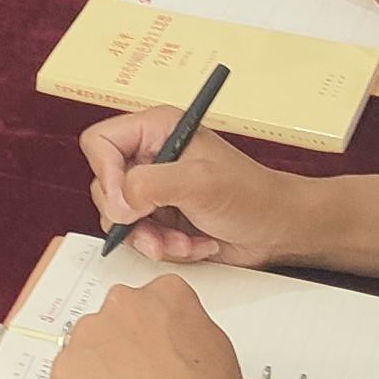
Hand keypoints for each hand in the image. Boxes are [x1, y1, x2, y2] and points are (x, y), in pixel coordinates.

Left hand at [49, 264, 250, 378]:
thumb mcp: (216, 347)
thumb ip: (185, 330)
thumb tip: (173, 341)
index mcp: (165, 293)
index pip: (150, 303)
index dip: (152, 333)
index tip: (153, 351)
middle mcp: (123, 303)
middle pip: (114, 320)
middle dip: (121, 347)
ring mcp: (88, 334)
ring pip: (87, 349)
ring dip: (99, 370)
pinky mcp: (65, 368)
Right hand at [79, 106, 303, 266]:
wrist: (278, 228)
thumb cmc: (252, 195)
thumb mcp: (199, 182)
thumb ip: (149, 185)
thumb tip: (117, 203)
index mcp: (156, 129)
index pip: (100, 143)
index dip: (105, 174)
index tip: (125, 203)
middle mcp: (150, 156)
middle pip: (104, 186)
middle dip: (131, 217)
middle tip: (155, 230)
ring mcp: (154, 190)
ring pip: (119, 218)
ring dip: (150, 238)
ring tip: (183, 243)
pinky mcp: (161, 218)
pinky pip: (140, 238)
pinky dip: (164, 248)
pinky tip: (193, 246)